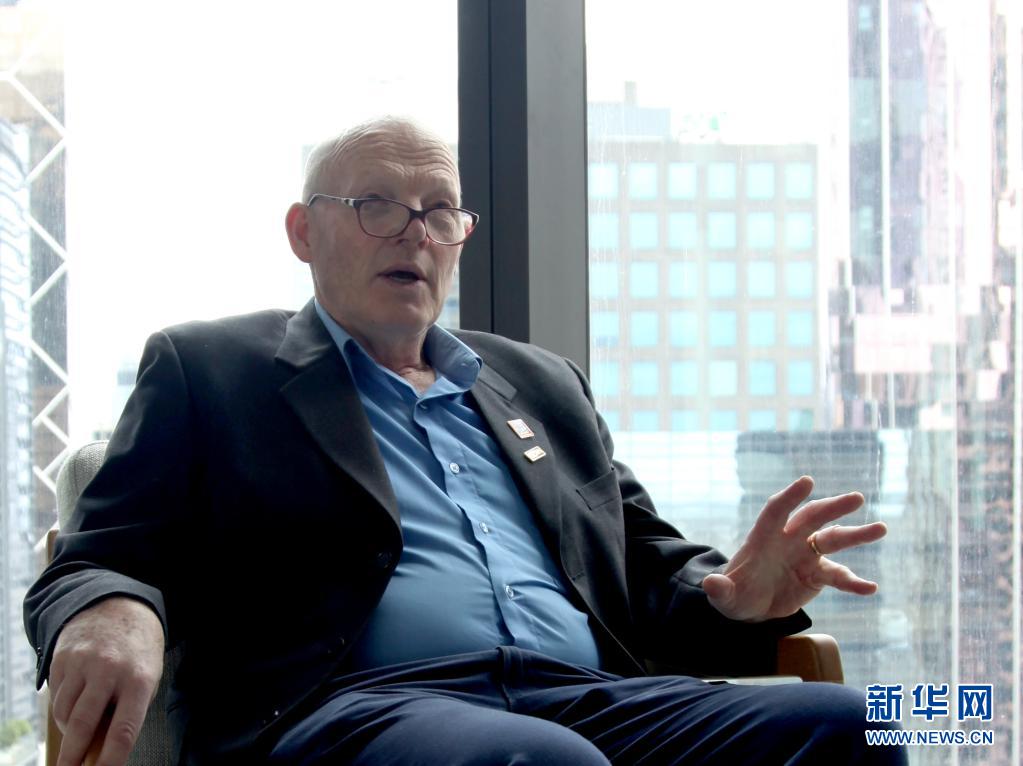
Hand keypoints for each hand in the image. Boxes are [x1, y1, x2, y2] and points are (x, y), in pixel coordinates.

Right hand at [49, 597, 163, 765]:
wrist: (118, 607)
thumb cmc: (137, 652)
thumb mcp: (146, 678)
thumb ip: (128, 711)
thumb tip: (101, 749)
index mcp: (139, 680)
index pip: (123, 731)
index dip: (110, 761)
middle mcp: (109, 671)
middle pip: (82, 726)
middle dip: (72, 757)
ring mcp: (83, 664)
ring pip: (64, 714)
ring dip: (68, 730)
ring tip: (80, 725)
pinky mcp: (62, 659)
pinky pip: (56, 697)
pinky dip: (63, 707)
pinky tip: (75, 699)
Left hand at [701, 475, 886, 622]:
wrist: (750, 605)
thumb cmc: (735, 594)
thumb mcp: (724, 596)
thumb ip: (721, 590)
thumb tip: (711, 586)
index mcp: (763, 537)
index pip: (776, 511)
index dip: (789, 497)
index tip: (807, 481)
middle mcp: (788, 540)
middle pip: (812, 518)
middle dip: (832, 507)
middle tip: (857, 498)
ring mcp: (805, 555)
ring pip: (833, 540)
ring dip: (856, 535)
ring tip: (881, 528)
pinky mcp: (817, 574)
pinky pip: (839, 576)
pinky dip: (854, 582)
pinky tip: (871, 588)